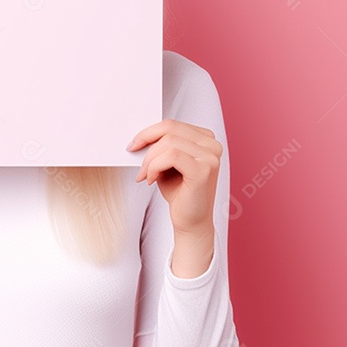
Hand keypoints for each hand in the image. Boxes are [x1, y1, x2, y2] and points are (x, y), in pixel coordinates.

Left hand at [126, 118, 222, 233]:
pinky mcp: (204, 170)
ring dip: (149, 160)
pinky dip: (155, 166)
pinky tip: (152, 180)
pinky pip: (172, 156)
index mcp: (206, 139)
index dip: (148, 132)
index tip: (134, 145)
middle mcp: (212, 145)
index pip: (172, 124)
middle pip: (170, 129)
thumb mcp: (167, 163)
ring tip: (146, 176)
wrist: (191, 222)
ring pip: (168, 142)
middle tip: (137, 163)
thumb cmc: (180, 192)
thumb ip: (160, 147)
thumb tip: (139, 137)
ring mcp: (210, 157)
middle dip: (146, 144)